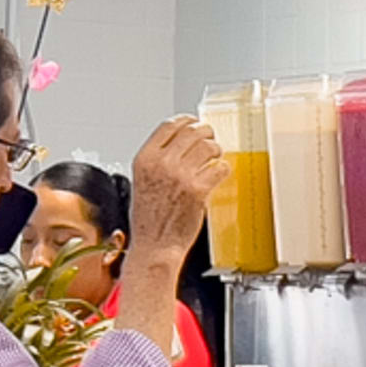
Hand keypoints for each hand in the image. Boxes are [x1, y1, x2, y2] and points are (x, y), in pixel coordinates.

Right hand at [128, 115, 218, 268]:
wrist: (154, 246)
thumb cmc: (149, 219)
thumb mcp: (142, 181)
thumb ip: (158, 161)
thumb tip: (180, 144)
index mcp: (145, 159)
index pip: (169, 126)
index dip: (187, 120)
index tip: (194, 122)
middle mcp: (162, 164)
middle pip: (192, 132)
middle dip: (206, 133)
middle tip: (210, 139)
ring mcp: (181, 176)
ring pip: (209, 147)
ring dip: (216, 150)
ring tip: (215, 158)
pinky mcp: (199, 190)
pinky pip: (220, 168)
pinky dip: (223, 169)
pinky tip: (219, 174)